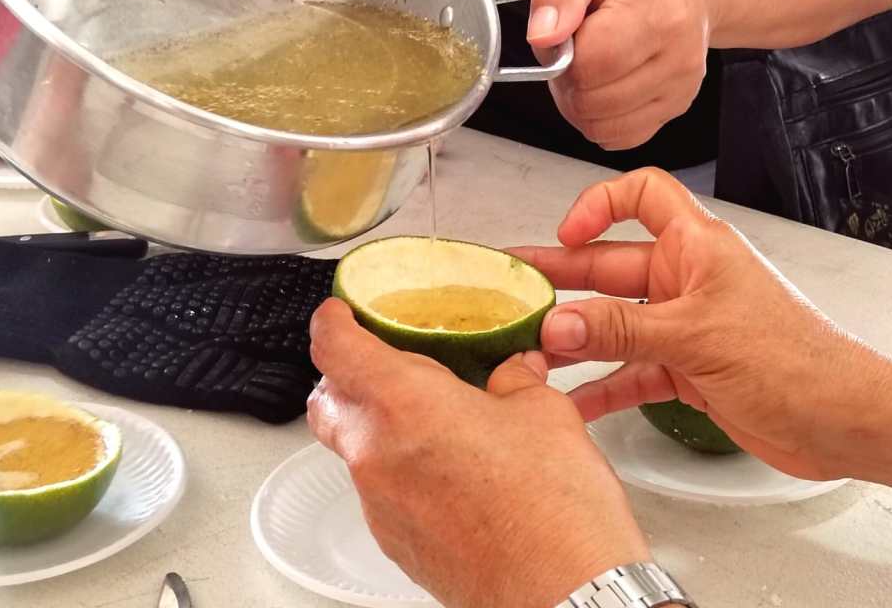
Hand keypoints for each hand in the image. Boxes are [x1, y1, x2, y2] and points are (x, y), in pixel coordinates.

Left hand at [307, 299, 648, 607]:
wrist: (563, 598)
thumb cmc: (553, 510)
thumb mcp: (544, 414)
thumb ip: (517, 379)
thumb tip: (513, 369)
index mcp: (404, 405)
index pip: (335, 348)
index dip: (332, 322)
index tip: (339, 313)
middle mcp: (376, 455)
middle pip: (328, 401)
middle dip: (346, 377)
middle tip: (385, 362)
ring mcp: (380, 505)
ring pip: (352, 449)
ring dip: (376, 426)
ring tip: (434, 419)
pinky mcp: (395, 543)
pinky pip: (379, 490)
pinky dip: (398, 468)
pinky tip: (450, 470)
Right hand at [512, 168, 891, 480]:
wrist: (843, 421)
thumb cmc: (797, 360)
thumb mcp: (695, 335)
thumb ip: (620, 330)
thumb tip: (558, 325)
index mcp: (697, 247)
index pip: (643, 196)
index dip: (600, 205)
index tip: (567, 233)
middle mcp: (687, 280)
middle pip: (610, 267)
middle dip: (562, 280)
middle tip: (515, 291)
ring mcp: (685, 327)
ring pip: (613, 324)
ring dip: (574, 338)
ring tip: (527, 350)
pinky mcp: (687, 371)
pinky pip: (629, 372)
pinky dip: (601, 387)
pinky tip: (571, 402)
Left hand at [527, 0, 715, 149]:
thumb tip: (542, 35)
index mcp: (657, 15)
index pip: (587, 66)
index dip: (561, 52)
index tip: (570, 26)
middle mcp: (677, 60)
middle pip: (590, 103)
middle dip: (569, 78)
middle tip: (579, 42)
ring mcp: (680, 89)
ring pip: (600, 127)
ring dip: (580, 100)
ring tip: (593, 58)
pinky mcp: (674, 108)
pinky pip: (617, 137)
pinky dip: (599, 116)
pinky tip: (606, 80)